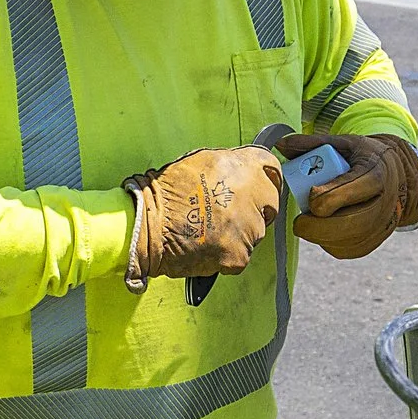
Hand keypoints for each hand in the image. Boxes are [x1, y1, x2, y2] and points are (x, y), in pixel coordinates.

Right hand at [128, 147, 286, 280]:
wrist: (146, 225)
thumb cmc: (165, 193)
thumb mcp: (200, 162)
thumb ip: (230, 165)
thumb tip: (243, 172)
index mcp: (242, 166)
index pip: (271, 168)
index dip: (264, 179)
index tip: (259, 188)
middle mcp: (251, 194)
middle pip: (268, 203)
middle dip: (254, 209)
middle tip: (228, 214)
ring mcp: (248, 227)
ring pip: (256, 233)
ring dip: (239, 234)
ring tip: (210, 231)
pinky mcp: (239, 254)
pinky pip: (241, 256)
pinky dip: (226, 255)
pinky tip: (207, 247)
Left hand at [276, 132, 417, 259]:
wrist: (396, 178)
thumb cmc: (362, 159)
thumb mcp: (343, 144)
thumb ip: (312, 144)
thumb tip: (281, 145)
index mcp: (374, 175)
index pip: (345, 192)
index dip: (320, 198)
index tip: (311, 194)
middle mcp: (381, 204)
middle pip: (345, 224)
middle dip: (315, 226)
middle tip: (299, 221)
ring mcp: (378, 227)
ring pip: (342, 242)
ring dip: (319, 234)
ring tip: (315, 219)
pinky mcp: (369, 244)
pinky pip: (341, 250)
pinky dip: (326, 241)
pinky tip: (325, 228)